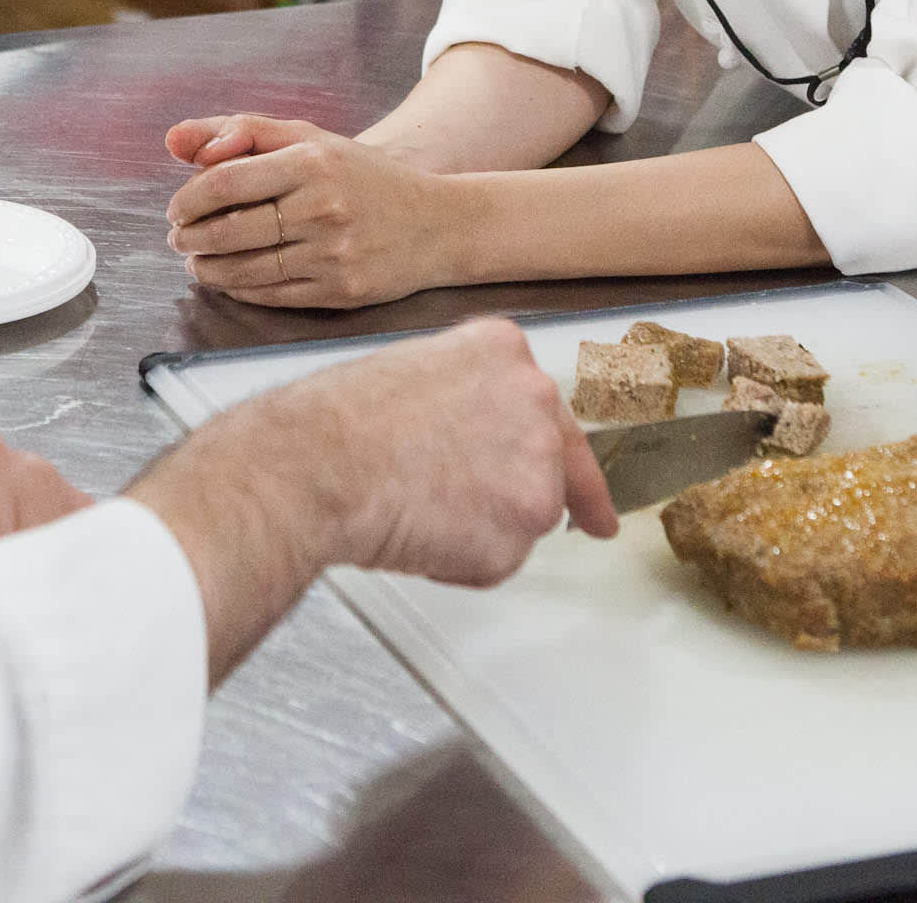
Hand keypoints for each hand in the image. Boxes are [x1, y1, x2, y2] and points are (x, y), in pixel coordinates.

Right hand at [130, 318, 614, 681]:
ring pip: (525, 517)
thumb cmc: (340, 423)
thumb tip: (467, 438)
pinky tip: (420, 534)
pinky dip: (463, 565)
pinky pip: (498, 561)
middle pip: (551, 465)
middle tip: (560, 531)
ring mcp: (536, 459)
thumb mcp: (411, 374)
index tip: (597, 503)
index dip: (572, 462)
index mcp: (503, 352)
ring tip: (418, 510)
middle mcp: (534, 397)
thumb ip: (462, 400)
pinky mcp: (526, 519)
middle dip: (533, 500)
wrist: (319, 461)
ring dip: (481, 530)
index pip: (551, 410)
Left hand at [165, 113, 467, 308]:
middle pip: (231, 229)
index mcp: (313, 161)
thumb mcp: (309, 139)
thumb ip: (241, 133)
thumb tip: (174, 141)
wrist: (437, 224)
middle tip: (179, 238)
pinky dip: (239, 289)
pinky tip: (229, 279)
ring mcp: (333, 252)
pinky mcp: (340, 290)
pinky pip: (272, 294)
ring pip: (247, 268)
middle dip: (191, 237)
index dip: (189, 198)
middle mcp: (324, 206)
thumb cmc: (362, 177)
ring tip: (197, 261)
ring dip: (209, 268)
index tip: (177, 208)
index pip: (227, 181)